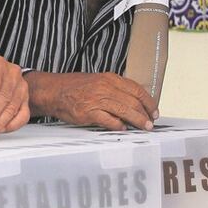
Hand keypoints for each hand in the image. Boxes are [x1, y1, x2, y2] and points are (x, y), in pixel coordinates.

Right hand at [25, 71, 157, 130]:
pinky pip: (109, 120)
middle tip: (150, 123)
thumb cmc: (74, 87)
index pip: (137, 89)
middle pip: (133, 102)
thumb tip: (133, 102)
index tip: (154, 111)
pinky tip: (123, 128)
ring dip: (137, 121)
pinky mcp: (88, 112)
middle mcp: (105, 87)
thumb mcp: (98, 81)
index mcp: (109, 78)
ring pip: (125, 111)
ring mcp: (97, 100)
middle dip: (145, 114)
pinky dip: (118, 125)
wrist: (53, 91)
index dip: (149, 102)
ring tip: (143, 127)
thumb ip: (115, 90)